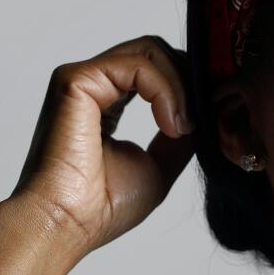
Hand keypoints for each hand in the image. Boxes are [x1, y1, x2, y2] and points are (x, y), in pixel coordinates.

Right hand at [6, 34, 196, 258]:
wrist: (68, 223)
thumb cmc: (100, 207)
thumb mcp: (158, 165)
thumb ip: (178, 133)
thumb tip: (201, 110)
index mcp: (107, 104)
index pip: (154, 70)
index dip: (188, 86)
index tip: (206, 120)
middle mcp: (93, 87)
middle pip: (154, 52)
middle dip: (188, 79)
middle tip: (198, 121)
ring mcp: (83, 80)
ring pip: (149, 51)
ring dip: (180, 86)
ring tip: (182, 127)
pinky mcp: (77, 80)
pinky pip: (138, 65)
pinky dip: (166, 90)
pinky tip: (170, 123)